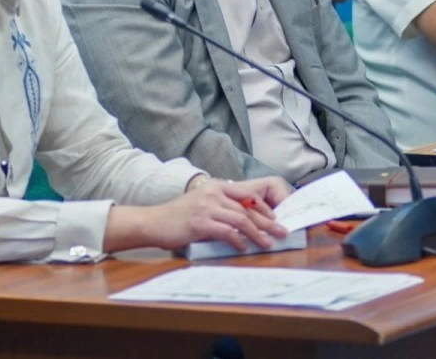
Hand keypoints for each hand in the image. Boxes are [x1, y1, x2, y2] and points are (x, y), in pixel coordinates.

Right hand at [121, 177, 290, 252]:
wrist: (154, 222)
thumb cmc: (179, 215)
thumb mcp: (203, 202)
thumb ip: (222, 206)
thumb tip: (245, 219)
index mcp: (216, 186)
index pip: (247, 195)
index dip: (264, 208)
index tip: (275, 219)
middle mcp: (213, 194)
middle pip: (248, 208)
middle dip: (268, 222)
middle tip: (281, 232)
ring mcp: (207, 208)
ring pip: (241, 220)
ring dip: (257, 234)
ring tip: (268, 243)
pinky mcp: (200, 223)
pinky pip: (226, 232)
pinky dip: (238, 241)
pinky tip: (244, 248)